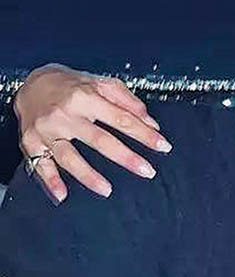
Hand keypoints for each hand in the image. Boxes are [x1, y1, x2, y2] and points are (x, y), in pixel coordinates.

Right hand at [15, 64, 170, 201]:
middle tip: (147, 171)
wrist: (32, 82)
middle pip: (99, 140)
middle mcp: (66, 114)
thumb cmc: (73, 85)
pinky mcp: (30, 141)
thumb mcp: (102, 83)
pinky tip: (62, 195)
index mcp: (86, 97)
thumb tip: (151, 123)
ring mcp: (47, 130)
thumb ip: (128, 101)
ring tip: (107, 190)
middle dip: (125, 157)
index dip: (144, 134)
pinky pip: (40, 164)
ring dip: (88, 176)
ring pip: (69, 157)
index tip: (163, 146)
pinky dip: (50, 181)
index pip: (122, 119)